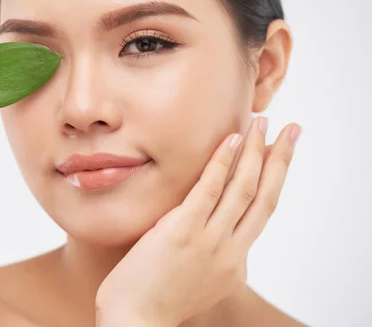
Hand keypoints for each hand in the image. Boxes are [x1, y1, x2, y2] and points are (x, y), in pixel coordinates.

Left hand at [95, 117, 300, 326]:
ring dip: (256, 152)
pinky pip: (208, 190)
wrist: (137, 323)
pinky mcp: (181, 231)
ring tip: (264, 123)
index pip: (261, 212)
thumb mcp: (198, 281)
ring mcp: (208, 240)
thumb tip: (212, 232)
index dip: (273, 180)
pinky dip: (222, 163)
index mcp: (234, 262)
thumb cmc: (158, 302)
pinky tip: (231, 139)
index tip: (279, 155)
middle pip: (264, 196)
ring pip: (242, 189)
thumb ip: (212, 256)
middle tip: (291, 129)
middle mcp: (230, 250)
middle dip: (280, 160)